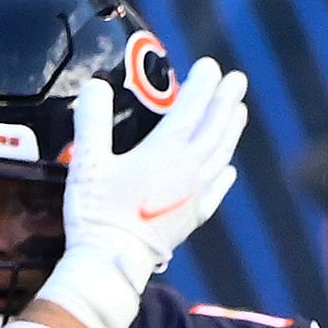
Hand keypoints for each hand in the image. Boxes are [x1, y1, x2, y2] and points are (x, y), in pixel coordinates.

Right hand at [35, 57, 247, 327]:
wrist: (112, 262)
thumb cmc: (97, 212)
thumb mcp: (88, 162)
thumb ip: (92, 120)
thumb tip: (96, 84)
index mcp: (166, 151)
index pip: (191, 108)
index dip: (202, 84)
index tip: (210, 65)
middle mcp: (189, 169)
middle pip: (215, 128)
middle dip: (226, 101)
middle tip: (237, 80)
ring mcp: (194, 195)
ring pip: (221, 155)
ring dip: (232, 131)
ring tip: (240, 112)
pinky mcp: (190, 219)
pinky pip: (216, 191)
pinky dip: (224, 176)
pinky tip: (228, 170)